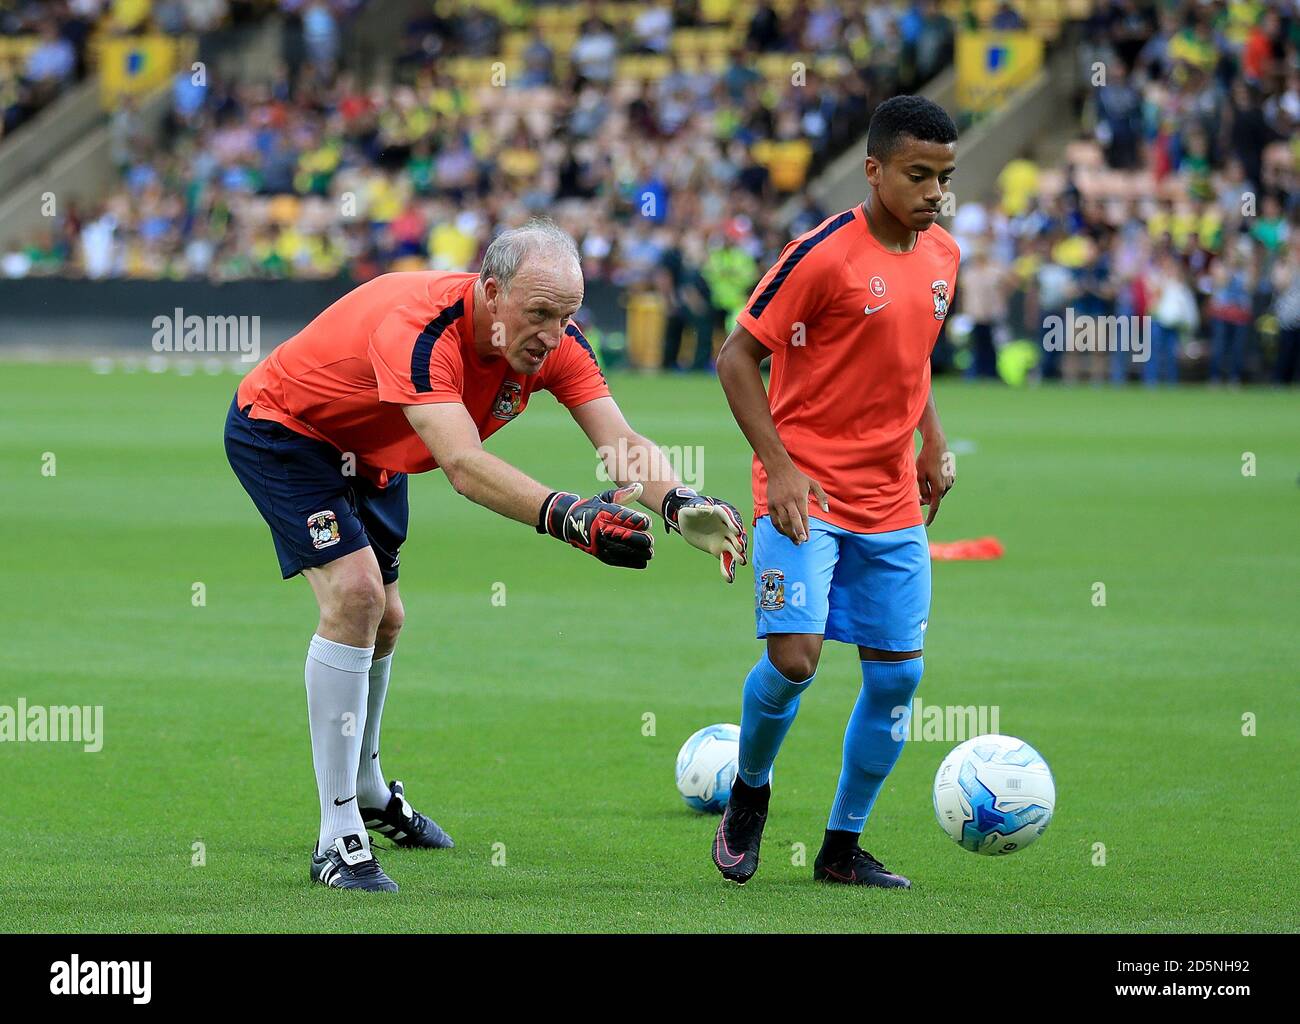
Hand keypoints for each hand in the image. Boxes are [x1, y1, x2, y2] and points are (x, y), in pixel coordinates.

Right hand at [538, 482, 653, 567]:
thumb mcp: (605, 497)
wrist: (570, 523)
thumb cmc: (594, 508)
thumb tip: (639, 488)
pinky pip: (618, 560)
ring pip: (623, 551)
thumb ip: (622, 494)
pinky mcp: (600, 555)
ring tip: (649, 552)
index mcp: (602, 513)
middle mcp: (600, 529)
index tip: (647, 522)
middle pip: (625, 536)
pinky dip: (632, 562)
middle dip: (640, 539)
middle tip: (650, 539)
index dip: (639, 521)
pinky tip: (643, 561)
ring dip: (639, 553)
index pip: (624, 518)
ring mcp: (599, 543)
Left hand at [662, 486, 747, 582]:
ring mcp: (724, 539)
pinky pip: (725, 559)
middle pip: (735, 534)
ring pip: (733, 548)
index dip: (734, 524)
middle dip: (738, 541)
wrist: (686, 524)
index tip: (737, 531)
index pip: (729, 517)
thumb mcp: (689, 511)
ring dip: (737, 555)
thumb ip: (699, 510)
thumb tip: (708, 509)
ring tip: (742, 562)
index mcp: (720, 514)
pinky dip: (727, 568)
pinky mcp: (719, 550)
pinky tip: (729, 578)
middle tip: (741, 548)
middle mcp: (726, 527)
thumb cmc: (688, 513)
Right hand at [765, 463, 828, 544]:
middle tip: (801, 542)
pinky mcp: (771, 505)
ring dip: (788, 533)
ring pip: (783, 522)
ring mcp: (778, 503)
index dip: (805, 528)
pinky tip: (785, 533)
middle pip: (793, 521)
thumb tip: (826, 511)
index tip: (807, 539)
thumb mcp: (813, 483)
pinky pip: (774, 520)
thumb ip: (822, 497)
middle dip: (797, 533)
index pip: (803, 516)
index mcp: (799, 497)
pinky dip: (779, 528)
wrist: (779, 469)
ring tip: (794, 541)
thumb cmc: (798, 477)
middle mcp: (788, 501)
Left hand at [916, 435, 953, 526]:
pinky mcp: (951, 475)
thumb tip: (927, 501)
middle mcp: (947, 486)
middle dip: (927, 500)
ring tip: (924, 479)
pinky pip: (943, 484)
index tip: (927, 524)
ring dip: (932, 490)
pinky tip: (932, 474)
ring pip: (939, 491)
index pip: (934, 506)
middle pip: (935, 498)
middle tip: (917, 497)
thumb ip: (922, 491)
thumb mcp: (919, 476)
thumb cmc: (925, 460)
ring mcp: (950, 480)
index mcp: (938, 488)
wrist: (937, 445)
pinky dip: (937, 483)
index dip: (930, 516)